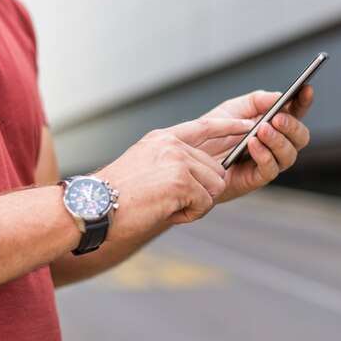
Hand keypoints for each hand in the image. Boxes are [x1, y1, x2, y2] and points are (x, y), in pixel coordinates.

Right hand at [96, 118, 250, 239]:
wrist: (92, 206)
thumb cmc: (114, 195)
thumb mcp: (144, 165)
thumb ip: (171, 162)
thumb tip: (202, 172)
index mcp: (163, 138)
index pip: (204, 125)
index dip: (229, 126)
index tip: (248, 124)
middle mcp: (172, 145)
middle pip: (216, 169)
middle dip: (201, 192)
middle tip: (173, 202)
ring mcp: (178, 161)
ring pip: (214, 187)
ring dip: (196, 205)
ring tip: (168, 206)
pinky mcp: (181, 182)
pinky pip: (205, 204)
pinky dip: (190, 215)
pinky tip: (167, 212)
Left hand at [199, 86, 313, 202]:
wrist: (192, 157)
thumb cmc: (213, 134)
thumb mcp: (233, 109)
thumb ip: (257, 101)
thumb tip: (280, 97)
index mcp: (273, 124)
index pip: (296, 113)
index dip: (304, 102)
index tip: (306, 89)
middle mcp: (276, 145)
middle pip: (300, 137)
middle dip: (292, 126)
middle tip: (277, 118)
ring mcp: (268, 162)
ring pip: (289, 155)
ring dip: (278, 141)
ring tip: (262, 130)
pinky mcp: (256, 178)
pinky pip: (270, 169)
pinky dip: (264, 155)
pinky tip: (252, 144)